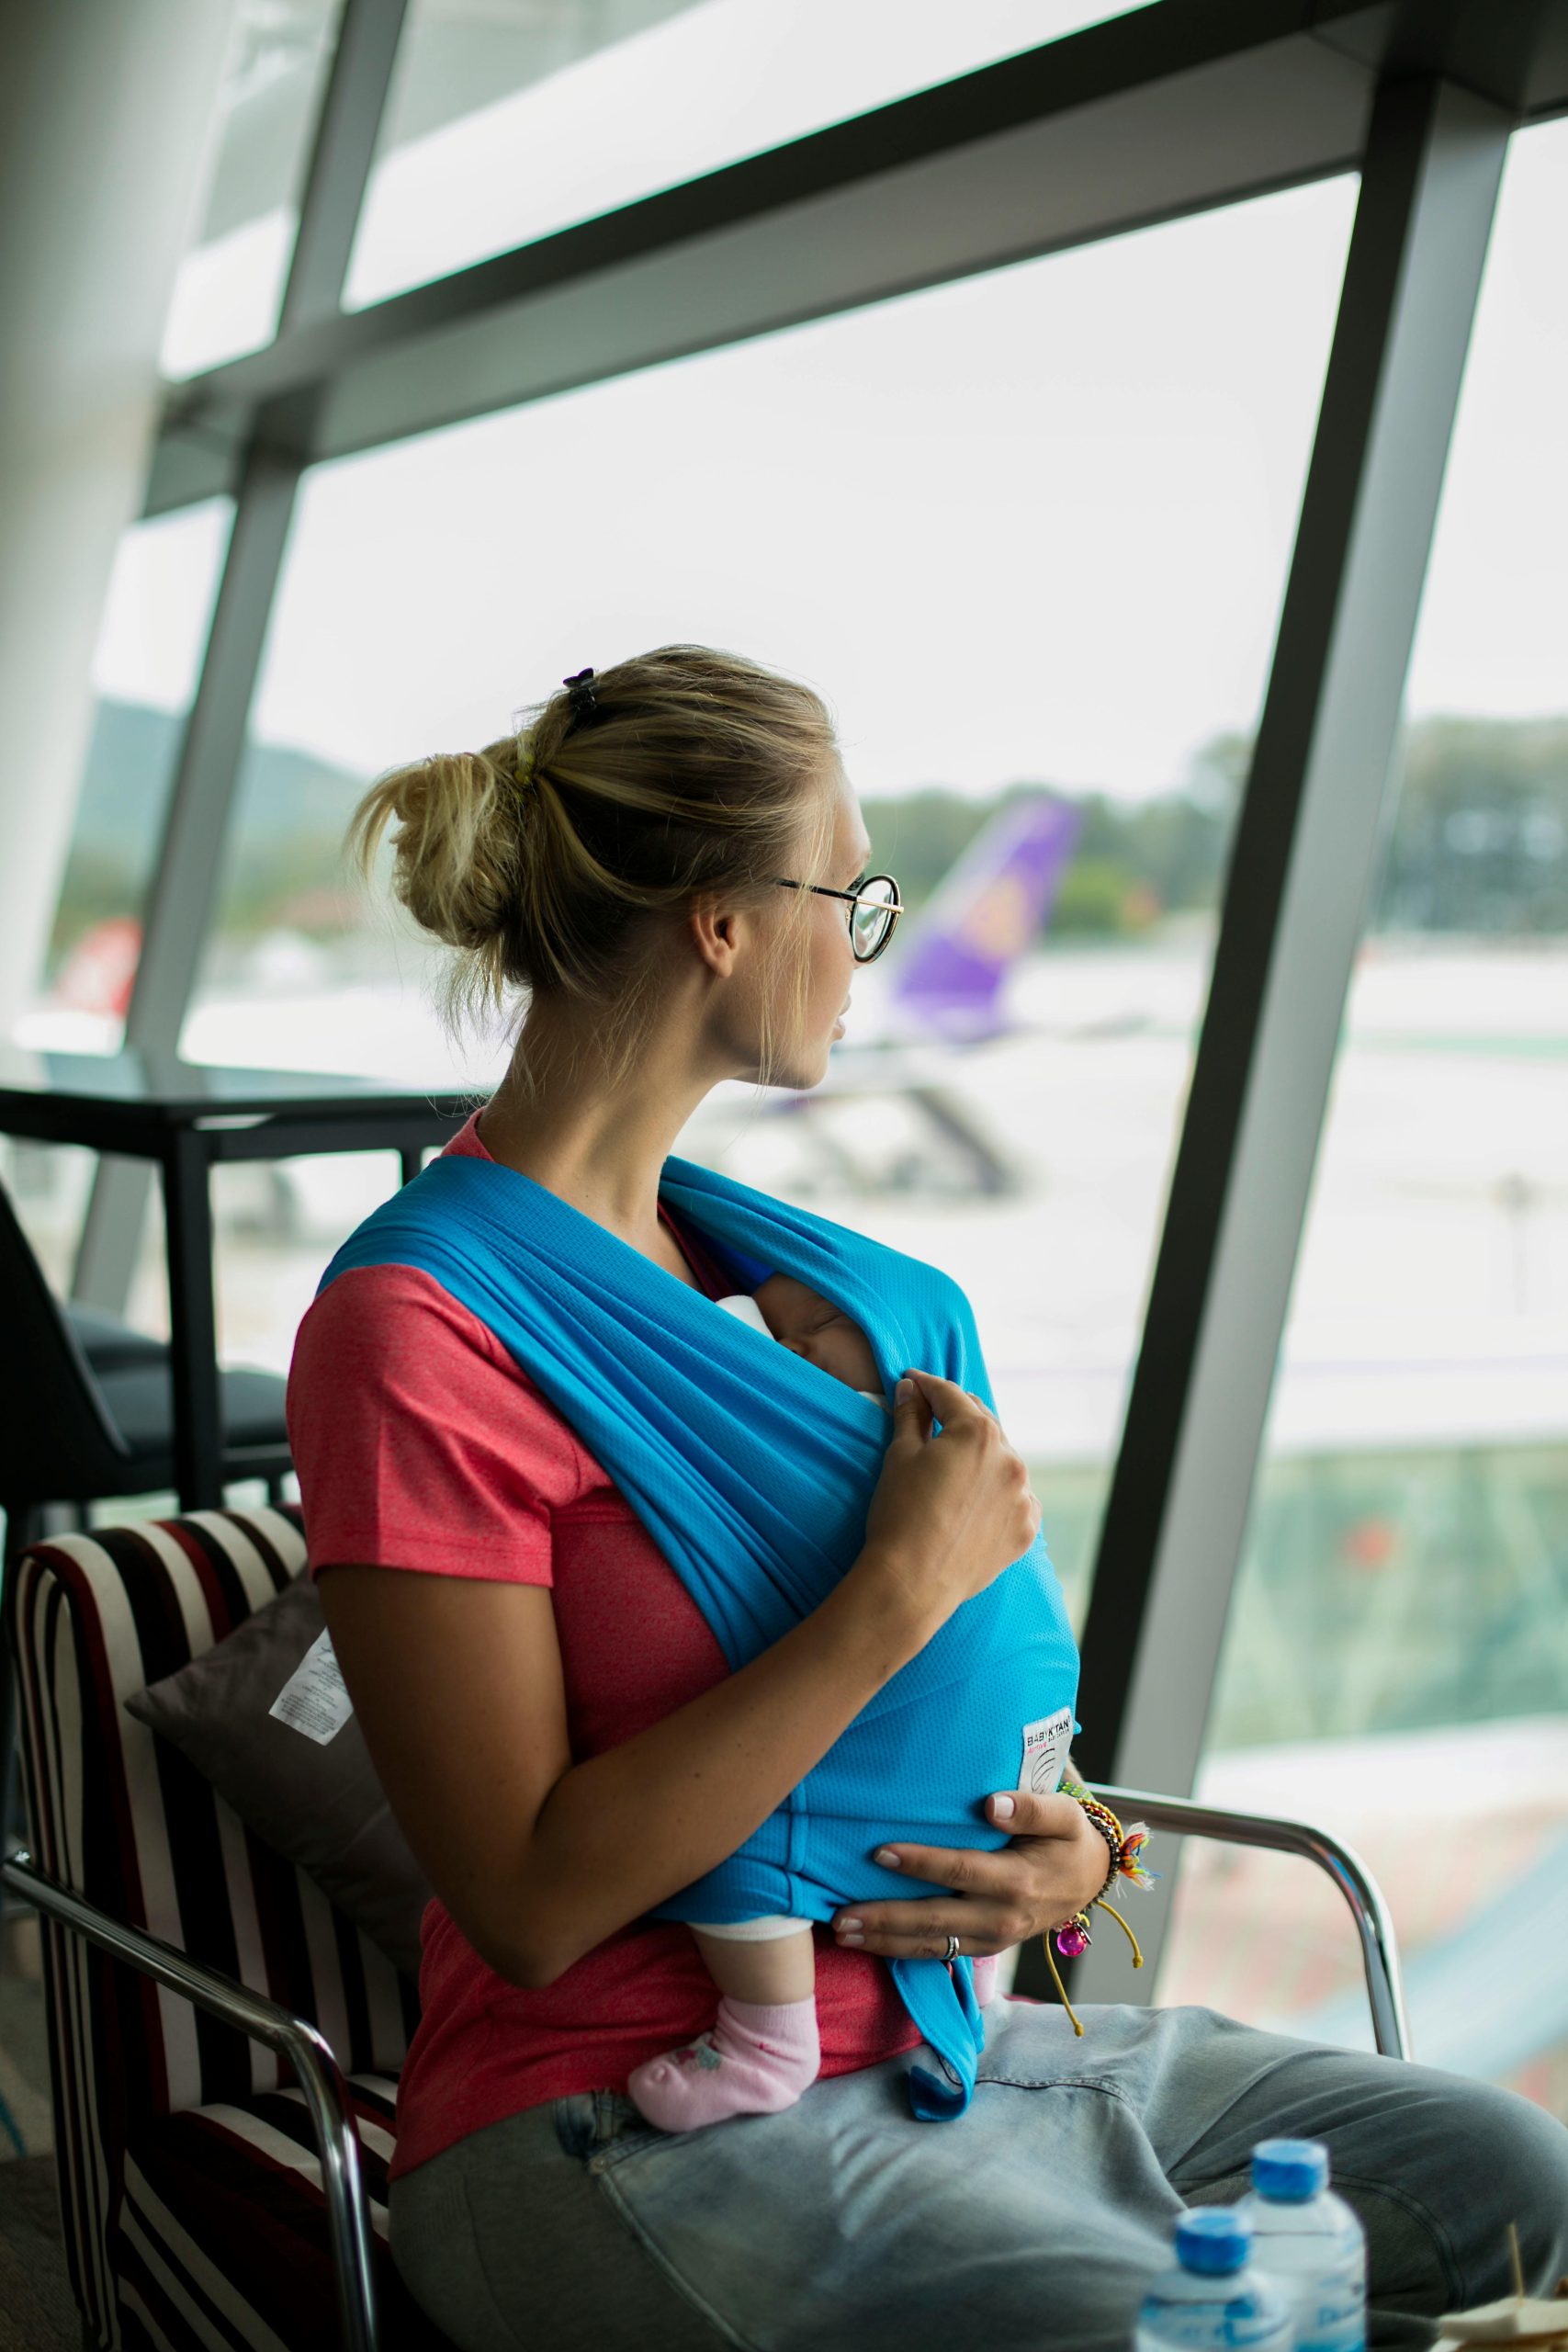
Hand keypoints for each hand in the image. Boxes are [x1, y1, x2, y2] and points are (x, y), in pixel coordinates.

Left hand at [829, 1788, 1110, 1957]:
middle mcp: (1001, 1917)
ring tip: (842, 1934)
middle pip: (935, 1920)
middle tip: (840, 1916)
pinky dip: (900, 1951)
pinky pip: (938, 1954)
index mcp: (1018, 1880)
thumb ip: (1030, 1807)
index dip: (920, 1863)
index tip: (879, 1853)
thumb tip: (992, 1803)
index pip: (960, 1871)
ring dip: (884, 1942)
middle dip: (885, 1919)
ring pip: (931, 1946)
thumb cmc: (1067, 1839)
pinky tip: (869, 1943)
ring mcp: (991, 1939)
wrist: (1088, 1881)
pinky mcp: (983, 1948)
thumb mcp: (1063, 1814)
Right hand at [858, 1369, 1041, 1636]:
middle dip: (957, 1414)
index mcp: (978, 1434)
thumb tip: (911, 1389)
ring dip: (981, 1454)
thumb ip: (911, 1416)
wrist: (912, 1582)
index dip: (926, 1385)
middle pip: (983, 1423)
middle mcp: (1011, 1460)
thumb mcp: (899, 1456)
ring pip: (1002, 1461)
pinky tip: (975, 1498)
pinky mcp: (1025, 1528)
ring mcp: (1023, 1496)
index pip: (950, 1396)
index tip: (912, 1381)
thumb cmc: (900, 1514)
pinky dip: (998, 1491)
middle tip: (933, 1411)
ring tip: (956, 1459)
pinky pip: (1014, 1498)